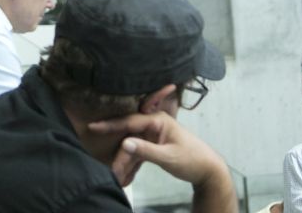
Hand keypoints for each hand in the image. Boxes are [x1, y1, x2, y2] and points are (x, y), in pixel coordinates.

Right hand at [88, 111, 229, 189]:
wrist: (208, 170)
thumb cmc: (191, 159)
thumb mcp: (169, 157)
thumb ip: (146, 150)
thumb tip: (124, 143)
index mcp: (157, 121)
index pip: (130, 121)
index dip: (110, 125)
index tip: (92, 127)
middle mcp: (153, 125)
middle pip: (129, 138)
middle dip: (120, 156)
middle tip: (112, 172)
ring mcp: (153, 136)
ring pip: (132, 148)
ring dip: (125, 164)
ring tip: (118, 180)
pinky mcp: (153, 146)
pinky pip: (138, 155)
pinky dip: (132, 167)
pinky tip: (126, 179)